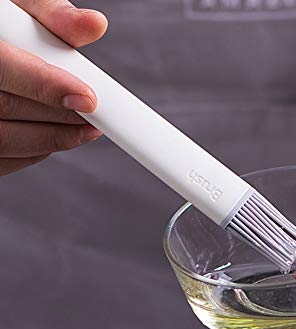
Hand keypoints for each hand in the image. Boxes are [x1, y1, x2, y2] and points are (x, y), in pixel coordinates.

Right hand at [0, 0, 107, 174]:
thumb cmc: (0, 24)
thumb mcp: (14, 5)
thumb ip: (49, 15)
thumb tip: (93, 25)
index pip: (3, 70)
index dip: (48, 87)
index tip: (88, 98)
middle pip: (9, 109)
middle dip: (62, 115)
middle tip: (97, 114)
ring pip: (6, 140)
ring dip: (55, 138)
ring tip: (88, 128)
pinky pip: (3, 158)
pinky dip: (36, 150)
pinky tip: (58, 134)